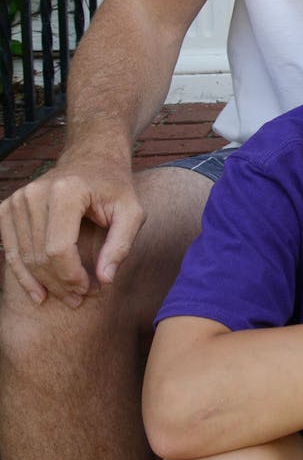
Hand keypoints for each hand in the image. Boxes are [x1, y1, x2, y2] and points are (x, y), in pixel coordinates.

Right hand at [0, 146, 144, 306]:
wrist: (92, 160)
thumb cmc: (115, 188)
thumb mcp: (132, 212)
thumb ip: (121, 245)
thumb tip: (105, 280)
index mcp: (66, 191)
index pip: (58, 248)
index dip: (71, 276)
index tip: (89, 289)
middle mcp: (35, 193)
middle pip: (39, 255)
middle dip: (59, 283)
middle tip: (78, 298)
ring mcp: (17, 199)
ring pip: (22, 256)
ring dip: (42, 282)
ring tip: (64, 295)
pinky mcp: (8, 207)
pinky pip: (9, 249)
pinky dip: (22, 273)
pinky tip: (38, 290)